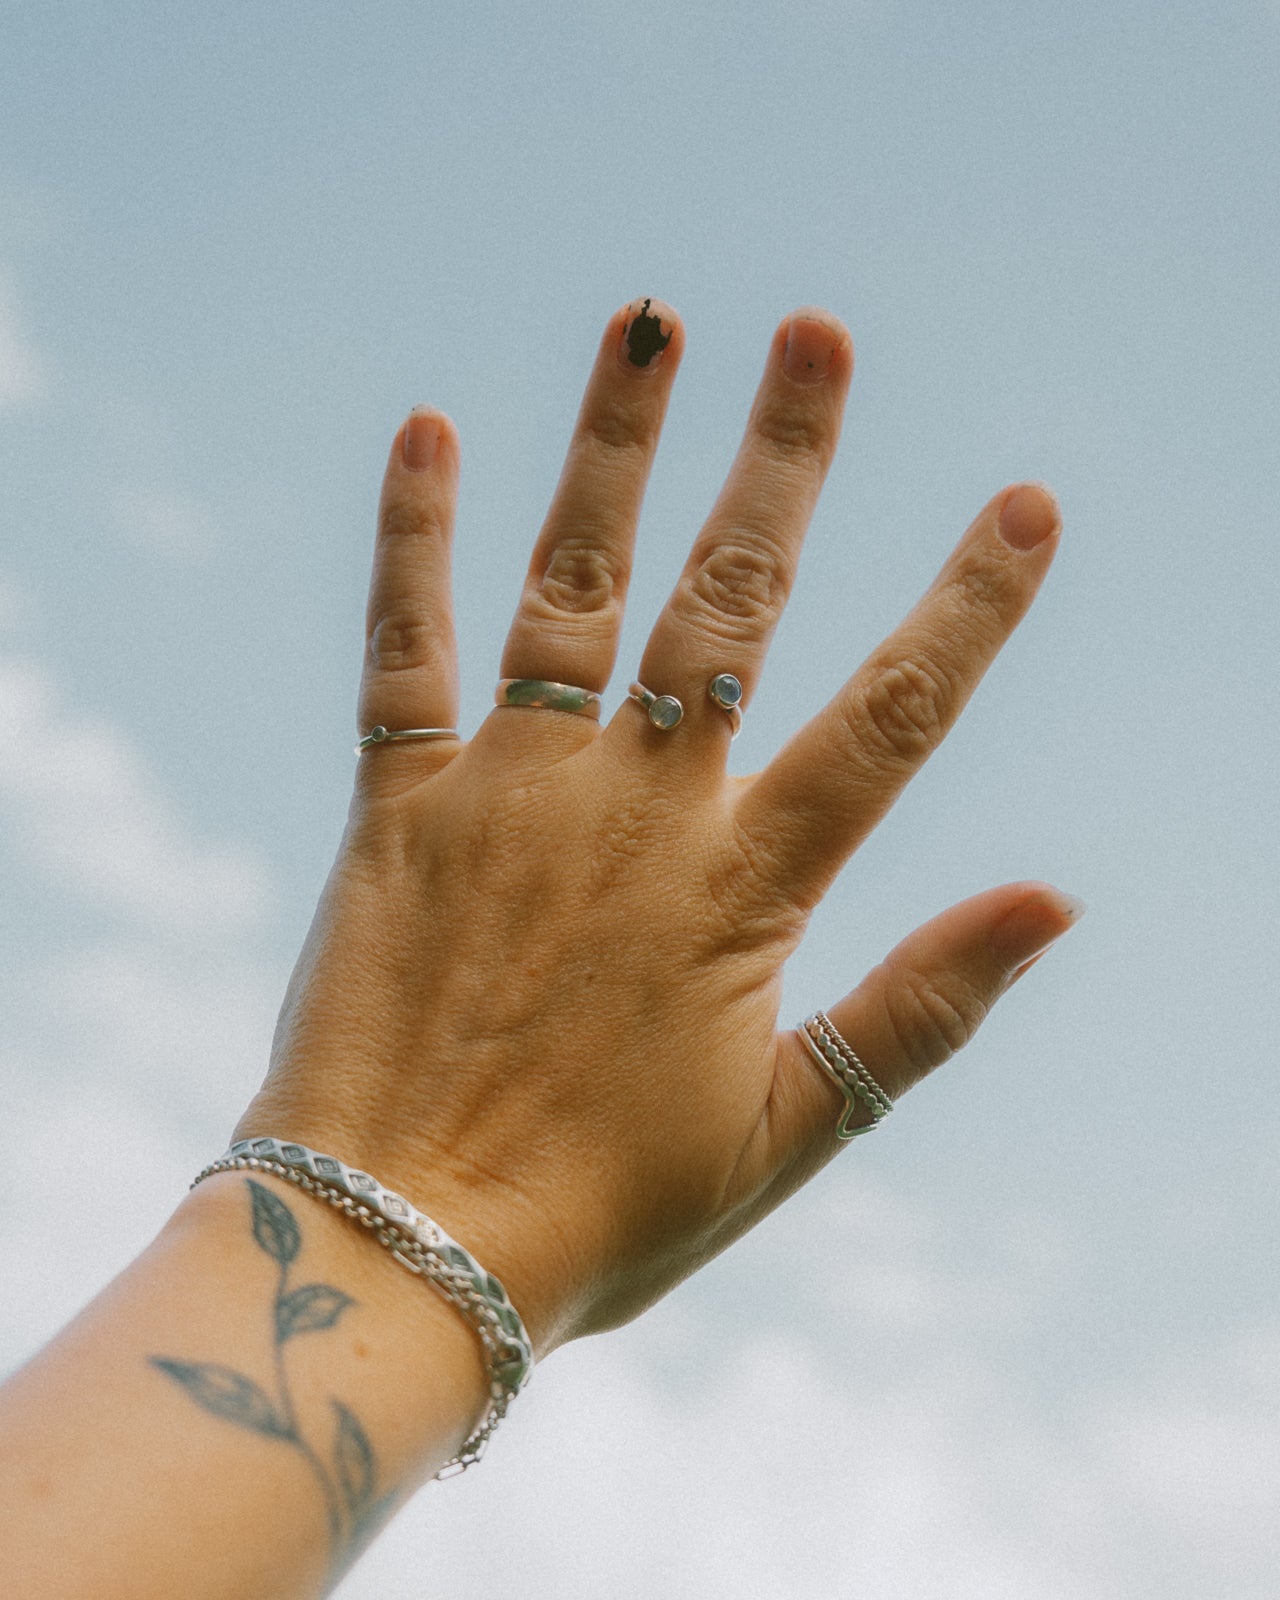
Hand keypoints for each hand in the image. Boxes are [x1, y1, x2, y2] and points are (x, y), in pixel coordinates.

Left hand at [234, 297, 1079, 1354]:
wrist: (396, 1246)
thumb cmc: (605, 1211)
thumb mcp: (791, 1132)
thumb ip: (921, 1009)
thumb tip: (1053, 900)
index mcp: (739, 893)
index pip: (888, 723)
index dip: (967, 610)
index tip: (1025, 506)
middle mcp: (630, 814)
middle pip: (726, 607)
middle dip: (783, 462)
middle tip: (817, 332)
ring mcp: (506, 796)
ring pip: (573, 588)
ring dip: (615, 449)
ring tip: (650, 323)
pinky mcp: (395, 808)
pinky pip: (404, 650)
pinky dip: (413, 539)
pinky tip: (429, 429)